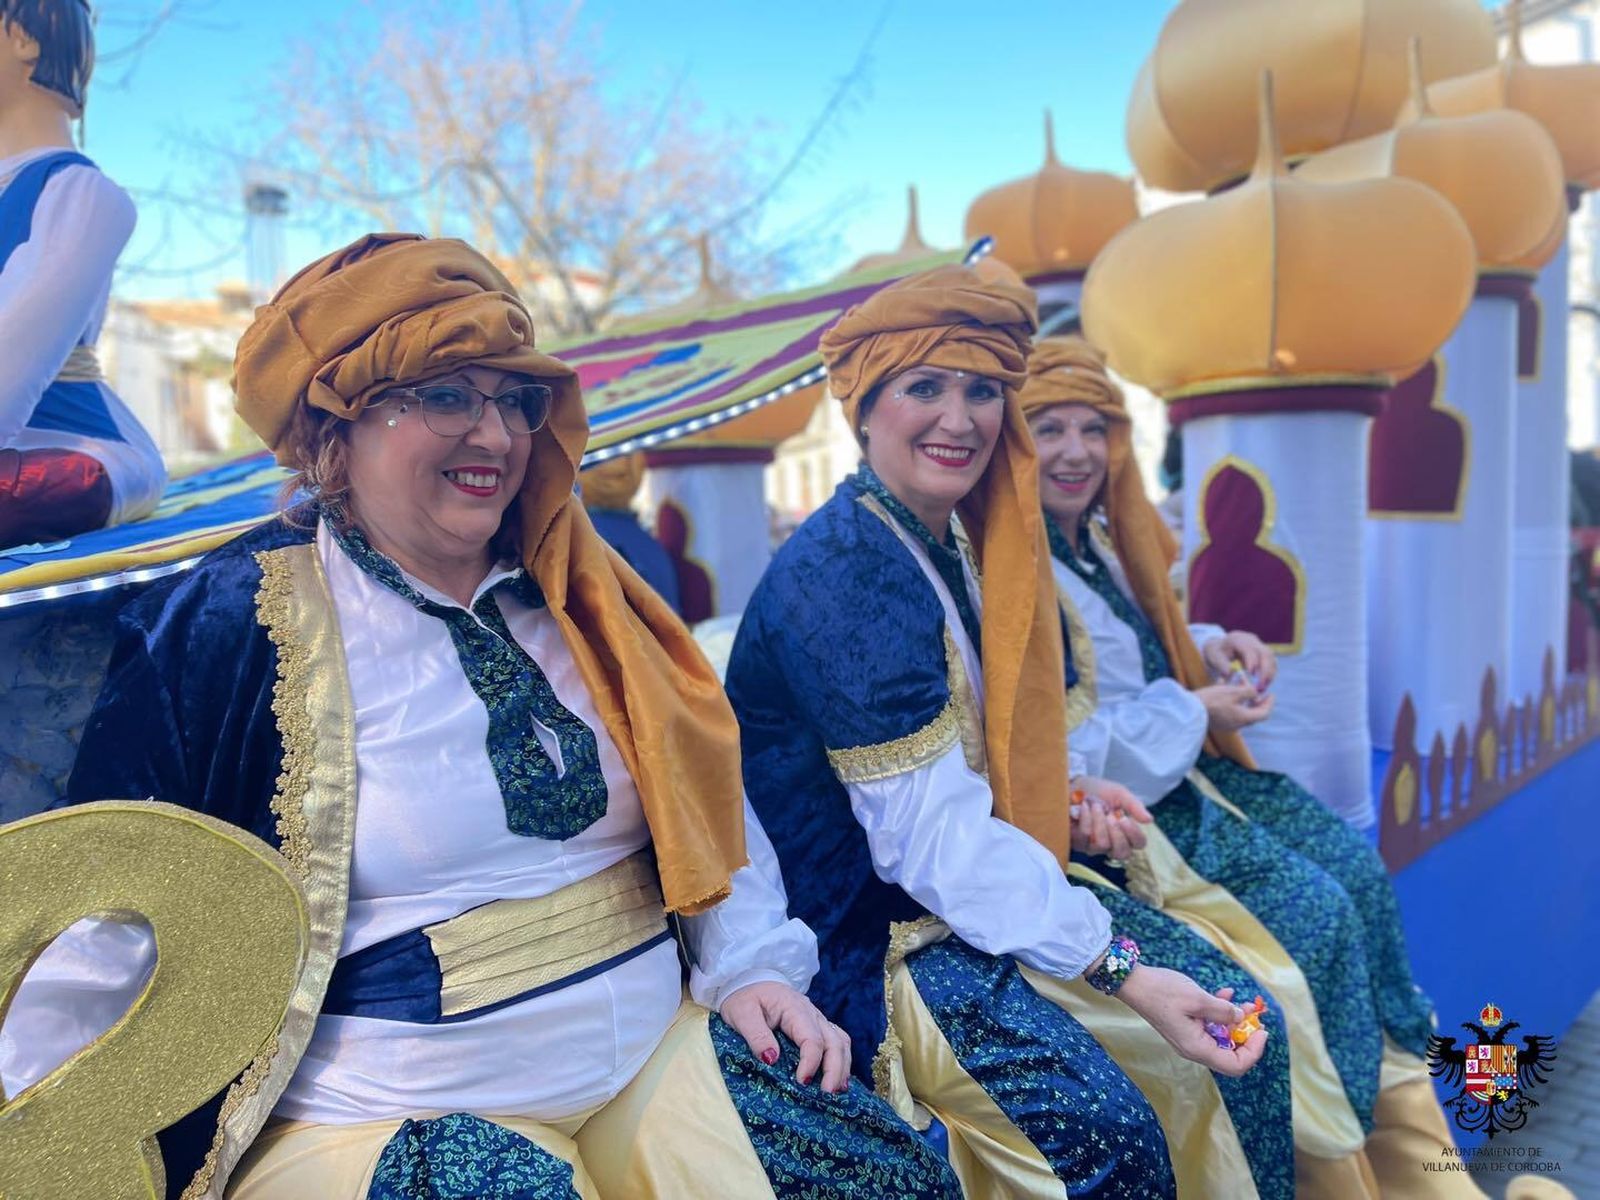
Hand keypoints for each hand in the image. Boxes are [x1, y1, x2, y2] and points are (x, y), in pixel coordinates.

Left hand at [719, 981, 851, 1092]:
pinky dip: (841, 1060)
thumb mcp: (741, 1014)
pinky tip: (839, 1078)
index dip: (811, 1062)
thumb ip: (756, 1035)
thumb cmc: (743, 997)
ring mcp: (816, 1019)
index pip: (812, 1038)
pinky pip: (836, 1041)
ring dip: (842, 1066)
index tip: (802, 1082)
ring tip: (837, 1090)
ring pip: (840, 1042)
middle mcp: (811, 1013)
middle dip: (834, 1069)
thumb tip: (772, 1059)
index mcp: (794, 1007)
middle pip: (834, 1041)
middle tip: (827, 1093)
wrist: (747, 982)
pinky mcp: (815, 1026)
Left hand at [1069, 777, 1151, 859]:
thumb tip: (1149, 820)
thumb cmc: (1098, 791)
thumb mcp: (1119, 793)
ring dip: (1099, 821)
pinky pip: (1085, 836)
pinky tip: (1084, 807)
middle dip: (1117, 833)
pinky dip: (1085, 818)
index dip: (1134, 835)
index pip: (1138, 844)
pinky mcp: (1077, 843)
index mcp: (1126, 832)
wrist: (1074, 784)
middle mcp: (1111, 843)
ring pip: (1102, 844)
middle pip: (1122, 853)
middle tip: (1111, 816)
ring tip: (1096, 806)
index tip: (1125, 818)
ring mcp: (1093, 846)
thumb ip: (1134, 806)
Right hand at [1115, 968, 1265, 1076]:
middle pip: (1231, 1055)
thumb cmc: (1163, 991)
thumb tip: (1240, 1018)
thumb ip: (1222, 1011)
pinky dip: (1221, 1014)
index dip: (1254, 1051)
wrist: (1134, 983)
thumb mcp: (1197, 998)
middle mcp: (1194, 1048)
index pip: (1235, 1065)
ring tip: (1246, 1003)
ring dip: (1236, 1022)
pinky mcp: (1186, 1027)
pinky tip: (1226, 994)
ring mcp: (1190, 1038)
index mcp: (1197, 1047)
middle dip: (1247, 1036)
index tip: (1262, 1030)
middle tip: (1256, 1016)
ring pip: (1222, 1039)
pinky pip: (1210, 1027)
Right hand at [1196, 683, 1273, 732]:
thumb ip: (1249, 692)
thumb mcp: (1234, 692)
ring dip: (1243, 700)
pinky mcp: (1218, 722)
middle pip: (1253, 714)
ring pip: (1241, 712)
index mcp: (1244, 718)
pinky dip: (1233, 702)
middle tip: (1257, 691)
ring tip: (1239, 686)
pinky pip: (1230, 712)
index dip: (1269, 703)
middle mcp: (1238, 724)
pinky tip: (1225, 690)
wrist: (1190, 710)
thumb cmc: (1213, 700)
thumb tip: (1255, 693)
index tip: (1270, 693)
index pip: (1264, 713)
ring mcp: (1227, 725)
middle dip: (1256, 701)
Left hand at [1201, 631, 1276, 690]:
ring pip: (1271, 657)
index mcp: (1237, 639)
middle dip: (1266, 671)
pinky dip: (1270, 672)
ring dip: (1270, 673)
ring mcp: (1258, 644)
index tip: (1252, 675)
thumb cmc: (1216, 653)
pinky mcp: (1262, 650)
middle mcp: (1250, 639)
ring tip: (1263, 687)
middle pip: (1265, 653)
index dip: (1252, 662)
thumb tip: (1229, 672)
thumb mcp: (1215, 658)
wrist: (1220, 646)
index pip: (1250, 650)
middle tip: (1261, 687)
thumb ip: (1221, 665)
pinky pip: (1271, 660)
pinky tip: (1265, 683)